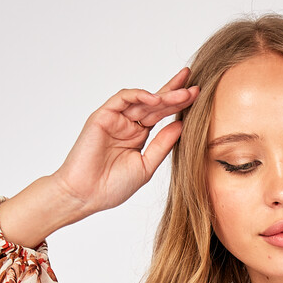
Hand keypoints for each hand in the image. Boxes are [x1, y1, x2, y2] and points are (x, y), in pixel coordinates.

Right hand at [51, 67, 200, 218]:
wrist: (86, 195)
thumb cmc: (113, 186)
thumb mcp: (146, 166)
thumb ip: (162, 145)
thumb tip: (181, 125)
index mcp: (139, 136)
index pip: (161, 114)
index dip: (178, 104)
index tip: (196, 95)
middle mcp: (128, 124)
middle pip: (155, 104)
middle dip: (175, 95)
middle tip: (195, 88)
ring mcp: (116, 118)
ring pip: (142, 100)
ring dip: (163, 96)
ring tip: (183, 94)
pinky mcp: (103, 116)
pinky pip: (122, 98)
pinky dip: (139, 96)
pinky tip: (155, 99)